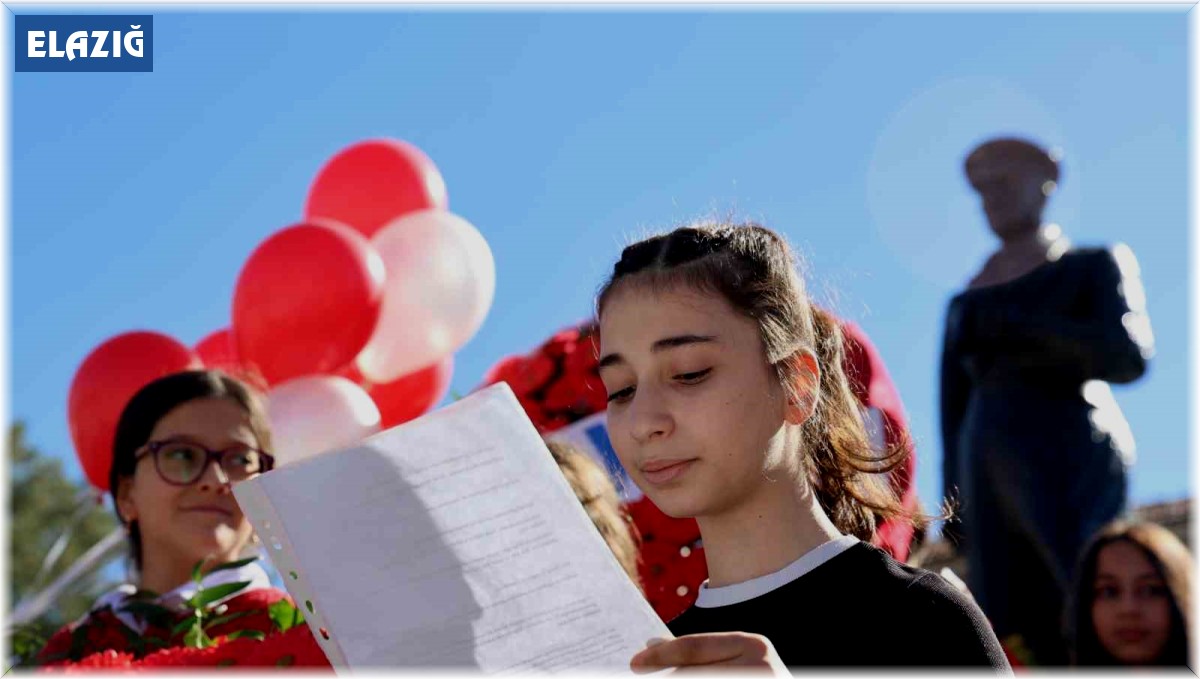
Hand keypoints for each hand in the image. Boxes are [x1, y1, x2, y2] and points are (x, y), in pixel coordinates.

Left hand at [630, 633, 788, 674]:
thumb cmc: (757, 676)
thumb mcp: (736, 663)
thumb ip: (699, 655)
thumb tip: (651, 644)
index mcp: (754, 645)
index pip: (695, 647)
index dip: (661, 655)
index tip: (634, 663)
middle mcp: (760, 667)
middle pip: (692, 674)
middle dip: (665, 678)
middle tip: (640, 671)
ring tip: (660, 678)